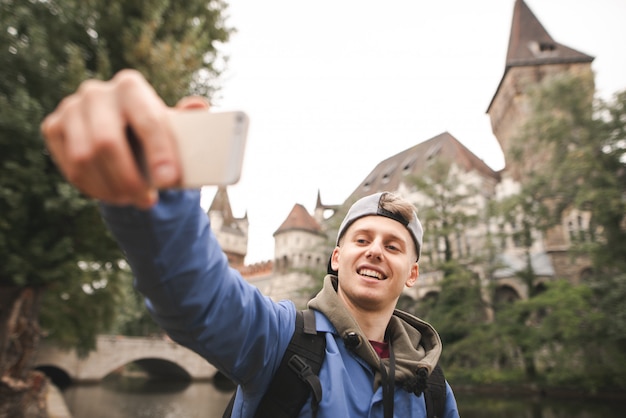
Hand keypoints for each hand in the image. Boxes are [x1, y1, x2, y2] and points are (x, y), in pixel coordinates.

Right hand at [41, 69, 208, 207]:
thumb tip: (199, 106)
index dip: (159, 153)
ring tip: (131, 199)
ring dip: (111, 188)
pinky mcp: (54, 127)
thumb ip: (189, 120)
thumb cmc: (155, 131)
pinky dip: (93, 188)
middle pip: (107, 142)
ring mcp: (71, 108)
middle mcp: (97, 92)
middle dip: (129, 179)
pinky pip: (71, 167)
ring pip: (85, 158)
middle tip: (147, 202)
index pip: (147, 121)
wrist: (122, 133)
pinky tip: (112, 195)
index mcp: (131, 86)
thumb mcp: (174, 126)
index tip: (169, 181)